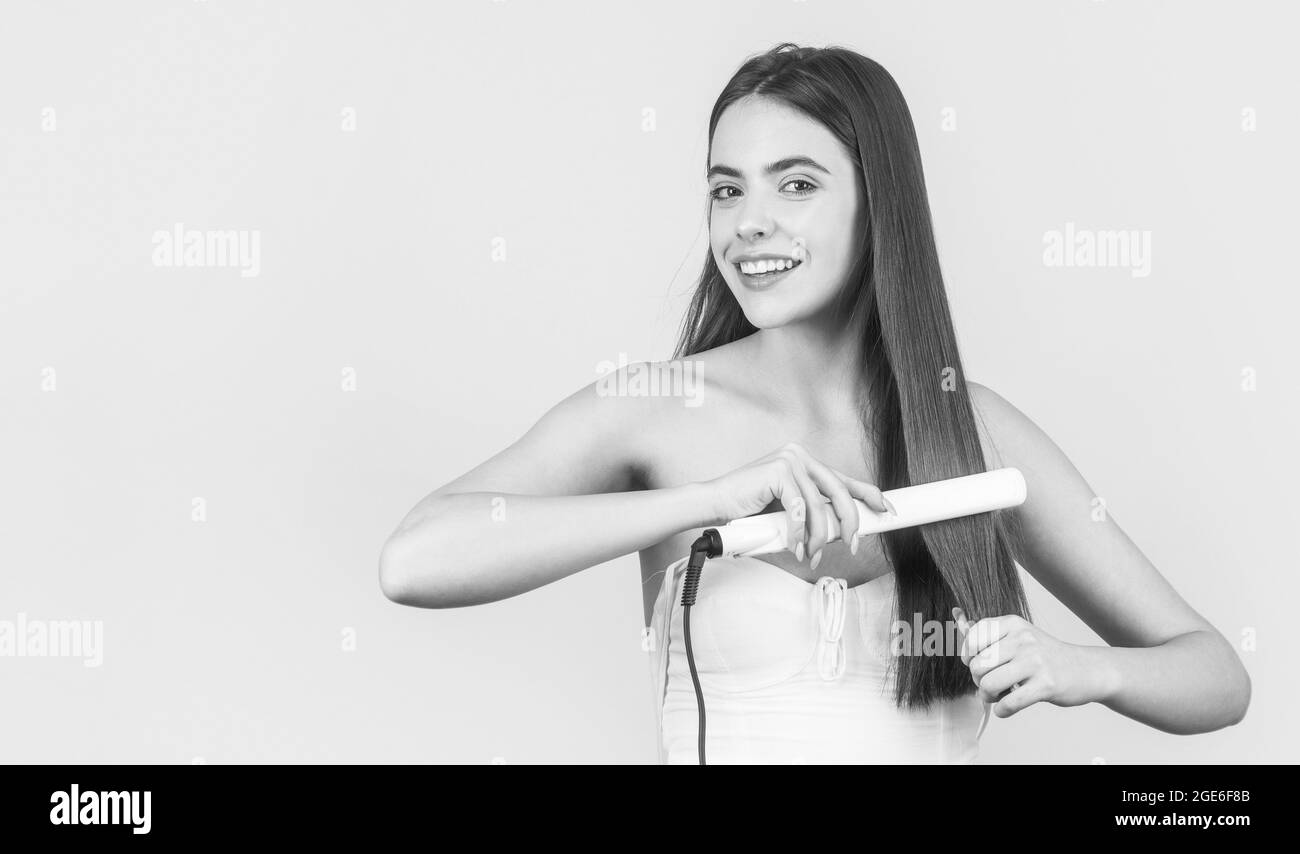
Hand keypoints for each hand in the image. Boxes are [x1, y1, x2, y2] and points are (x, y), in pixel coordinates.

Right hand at [701, 442, 895, 564]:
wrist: (715, 504)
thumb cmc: (749, 510)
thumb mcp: (789, 511)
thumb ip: (812, 512)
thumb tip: (843, 530)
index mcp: (806, 463)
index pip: (845, 479)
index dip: (870, 494)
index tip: (888, 509)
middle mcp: (800, 456)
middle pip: (840, 492)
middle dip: (849, 523)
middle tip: (852, 545)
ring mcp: (789, 460)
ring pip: (819, 506)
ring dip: (818, 537)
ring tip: (811, 555)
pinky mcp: (778, 471)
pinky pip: (799, 509)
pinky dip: (798, 533)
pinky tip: (794, 546)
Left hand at [953, 608, 1099, 717]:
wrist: (1086, 669)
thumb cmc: (1045, 655)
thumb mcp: (1020, 636)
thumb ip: (990, 635)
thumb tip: (958, 624)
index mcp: (1013, 625)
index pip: (972, 638)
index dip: (968, 656)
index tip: (976, 664)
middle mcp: (1023, 640)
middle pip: (977, 666)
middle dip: (978, 680)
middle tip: (989, 684)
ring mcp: (1035, 662)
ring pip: (989, 685)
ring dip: (988, 697)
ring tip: (998, 695)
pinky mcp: (1045, 685)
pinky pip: (1008, 703)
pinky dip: (1002, 710)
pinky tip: (1007, 707)